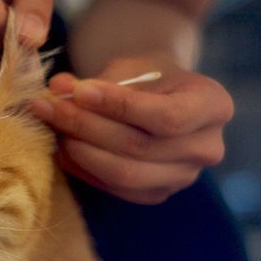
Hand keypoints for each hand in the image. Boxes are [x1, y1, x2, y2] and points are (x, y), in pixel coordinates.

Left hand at [30, 58, 233, 204]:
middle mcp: (207, 148)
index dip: (118, 106)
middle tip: (47, 107)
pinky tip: (61, 148)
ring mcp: (184, 177)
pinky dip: (83, 169)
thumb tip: (58, 88)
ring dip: (79, 149)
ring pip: (124, 173)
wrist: (160, 97)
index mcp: (214, 106)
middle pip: (140, 147)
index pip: (166, 116)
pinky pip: (115, 188)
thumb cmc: (148, 76)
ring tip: (51, 125)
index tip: (78, 91)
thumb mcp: (131, 66)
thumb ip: (98, 79)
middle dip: (86, 126)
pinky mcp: (157, 194)